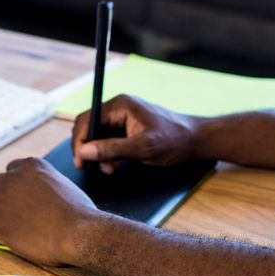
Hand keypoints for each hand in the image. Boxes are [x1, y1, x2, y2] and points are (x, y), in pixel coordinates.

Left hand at [0, 157, 101, 266]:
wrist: (77, 233)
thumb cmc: (77, 214)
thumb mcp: (62, 184)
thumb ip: (44, 182)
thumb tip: (37, 191)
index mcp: (30, 165)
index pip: (11, 170)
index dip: (15, 187)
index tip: (20, 199)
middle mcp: (13, 176)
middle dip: (3, 197)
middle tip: (14, 214)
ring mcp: (1, 196)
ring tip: (5, 222)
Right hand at [71, 94, 200, 172]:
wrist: (195, 140)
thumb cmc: (174, 140)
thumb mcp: (143, 148)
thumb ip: (112, 149)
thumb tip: (84, 151)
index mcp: (120, 106)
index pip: (87, 119)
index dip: (80, 140)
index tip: (80, 161)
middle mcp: (118, 109)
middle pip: (90, 127)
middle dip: (89, 149)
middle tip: (92, 169)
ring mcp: (123, 118)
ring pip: (98, 136)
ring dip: (99, 154)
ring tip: (109, 169)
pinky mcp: (128, 129)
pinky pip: (109, 140)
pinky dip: (108, 154)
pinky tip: (115, 166)